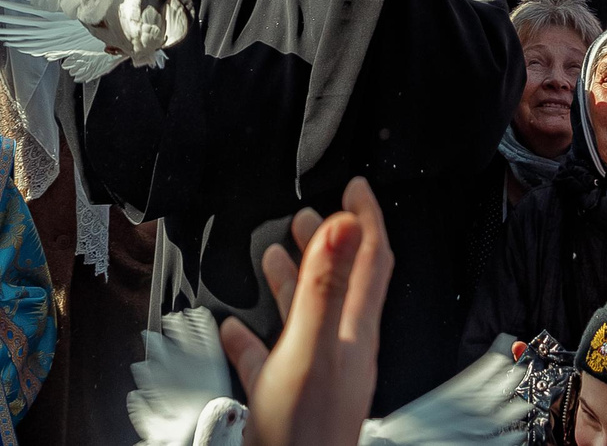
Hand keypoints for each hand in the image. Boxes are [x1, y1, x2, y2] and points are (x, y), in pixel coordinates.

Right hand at [220, 177, 391, 445]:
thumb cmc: (304, 434)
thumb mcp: (312, 349)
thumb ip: (326, 285)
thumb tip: (345, 224)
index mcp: (354, 333)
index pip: (371, 261)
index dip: (366, 218)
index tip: (355, 185)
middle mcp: (340, 351)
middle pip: (339, 283)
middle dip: (326, 242)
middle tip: (310, 211)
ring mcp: (314, 377)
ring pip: (305, 317)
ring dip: (291, 280)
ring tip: (273, 254)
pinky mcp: (285, 403)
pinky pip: (269, 360)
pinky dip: (252, 337)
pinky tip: (234, 328)